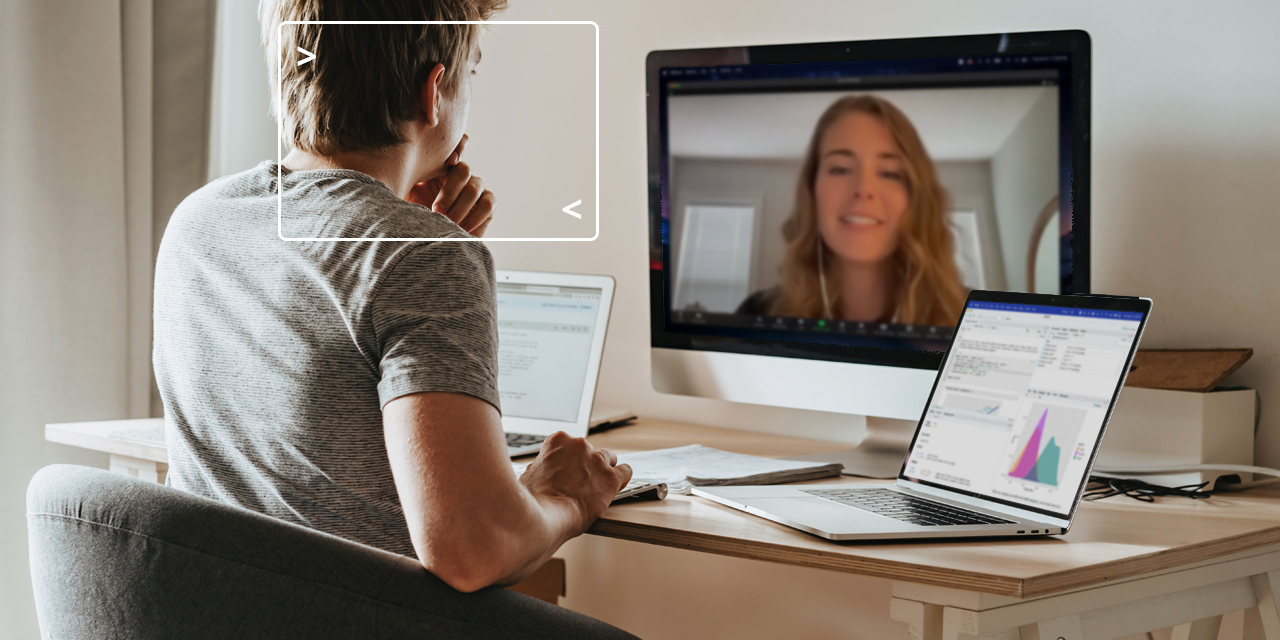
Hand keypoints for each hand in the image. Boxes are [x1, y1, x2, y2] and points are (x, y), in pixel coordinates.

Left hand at [406, 135, 495, 236]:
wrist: (426, 243)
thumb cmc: (412, 219)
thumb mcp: (405, 196)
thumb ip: (405, 178)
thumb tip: (399, 164)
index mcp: (440, 167)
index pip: (455, 146)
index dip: (457, 147)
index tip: (448, 162)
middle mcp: (460, 175)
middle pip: (463, 170)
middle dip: (450, 191)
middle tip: (436, 210)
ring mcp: (476, 188)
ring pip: (475, 188)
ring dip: (459, 207)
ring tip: (445, 222)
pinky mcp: (488, 204)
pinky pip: (488, 203)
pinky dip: (475, 216)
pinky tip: (461, 228)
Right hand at [518, 431, 632, 533]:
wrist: (543, 518)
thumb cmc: (532, 500)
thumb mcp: (528, 475)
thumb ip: (540, 467)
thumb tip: (540, 470)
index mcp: (558, 441)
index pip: (569, 444)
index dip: (569, 460)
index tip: (568, 471)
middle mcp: (579, 445)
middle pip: (590, 450)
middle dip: (586, 464)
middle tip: (581, 482)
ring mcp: (597, 460)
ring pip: (610, 458)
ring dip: (605, 469)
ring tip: (601, 483)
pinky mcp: (611, 478)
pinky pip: (626, 471)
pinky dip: (623, 478)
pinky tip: (619, 485)